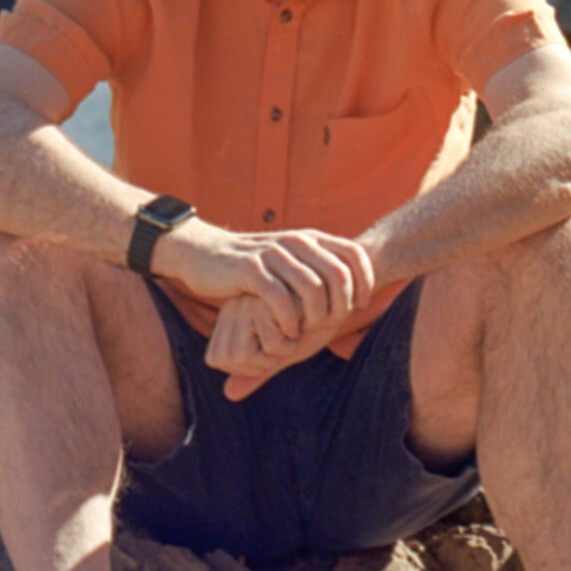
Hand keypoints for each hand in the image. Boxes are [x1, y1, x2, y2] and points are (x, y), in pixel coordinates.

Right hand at [154, 218, 376, 343]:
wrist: (205, 253)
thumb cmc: (255, 267)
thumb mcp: (291, 260)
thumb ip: (318, 268)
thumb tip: (354, 288)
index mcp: (311, 238)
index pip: (354, 254)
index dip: (365, 281)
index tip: (361, 307)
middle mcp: (296, 241)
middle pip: (338, 274)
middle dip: (341, 306)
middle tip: (332, 327)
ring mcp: (274, 254)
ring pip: (312, 288)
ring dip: (315, 317)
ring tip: (309, 333)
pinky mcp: (250, 269)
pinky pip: (279, 298)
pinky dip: (289, 320)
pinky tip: (287, 333)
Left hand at [204, 290, 331, 402]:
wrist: (339, 300)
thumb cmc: (309, 326)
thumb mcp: (280, 354)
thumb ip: (255, 372)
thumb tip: (228, 394)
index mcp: (228, 319)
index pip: (218, 360)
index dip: (249, 366)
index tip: (272, 345)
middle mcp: (232, 308)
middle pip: (230, 361)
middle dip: (263, 362)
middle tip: (285, 341)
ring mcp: (248, 302)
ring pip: (246, 356)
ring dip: (276, 354)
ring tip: (292, 332)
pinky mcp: (268, 300)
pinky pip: (271, 345)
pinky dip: (290, 344)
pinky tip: (300, 324)